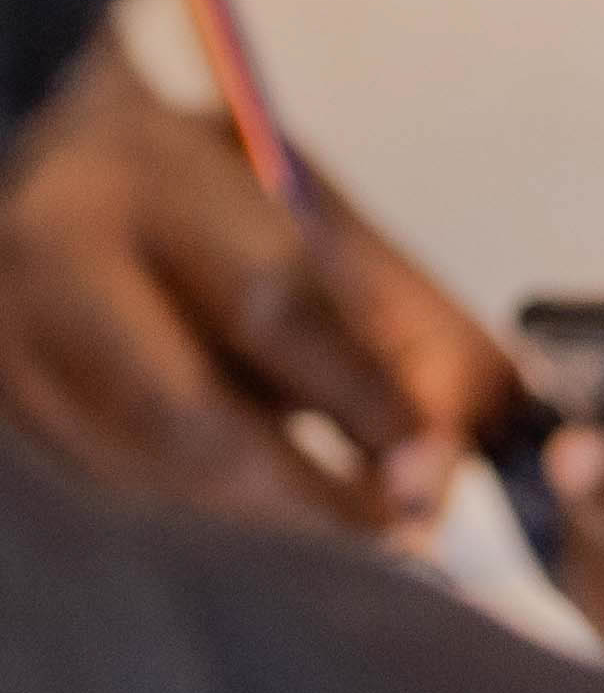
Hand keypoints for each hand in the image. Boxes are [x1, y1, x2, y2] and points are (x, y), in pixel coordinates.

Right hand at [0, 52, 517, 533]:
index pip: (267, 308)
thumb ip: (385, 302)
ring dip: (259, 514)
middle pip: (182, 416)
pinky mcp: (8, 414)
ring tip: (353, 527)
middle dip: (303, 491)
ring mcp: (11, 355)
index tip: (436, 461)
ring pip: (145, 469)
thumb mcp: (301, 201)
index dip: (360, 396)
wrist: (34, 166)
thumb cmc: (194, 183)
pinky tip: (270, 512)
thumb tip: (468, 418)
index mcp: (141, 185)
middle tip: (398, 527)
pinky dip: (205, 507)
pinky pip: (116, 481)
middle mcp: (52, 274)